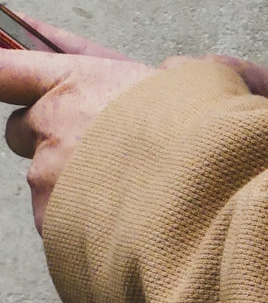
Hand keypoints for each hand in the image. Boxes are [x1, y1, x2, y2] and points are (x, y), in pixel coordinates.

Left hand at [1, 15, 267, 233]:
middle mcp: (53, 127)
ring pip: (46, 187)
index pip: (7, 68)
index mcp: (76, 82)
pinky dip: (84, 234)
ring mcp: (50, 180)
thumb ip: (169, 74)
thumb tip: (175, 71)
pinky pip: (60, 230)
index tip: (4, 81)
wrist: (211, 203)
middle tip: (98, 157)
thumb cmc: (203, 142)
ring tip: (127, 205)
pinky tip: (122, 233)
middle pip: (23, 132)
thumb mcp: (194, 84)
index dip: (4, 76)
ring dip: (74, 193)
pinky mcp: (57, 227)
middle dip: (51, 143)